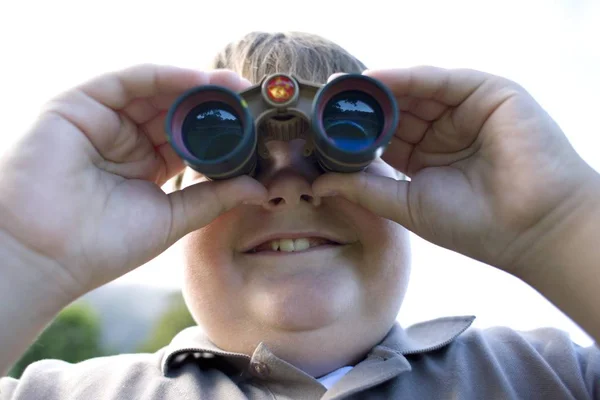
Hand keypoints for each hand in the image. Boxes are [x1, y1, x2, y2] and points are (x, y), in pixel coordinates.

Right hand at [0, 64, 265, 299]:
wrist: (45, 256)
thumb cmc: (103, 246)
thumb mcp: (172, 218)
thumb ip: (213, 198)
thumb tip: (259, 189)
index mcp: (147, 167)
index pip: (191, 138)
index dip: (224, 130)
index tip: (258, 126)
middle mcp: (127, 140)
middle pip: (177, 111)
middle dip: (216, 104)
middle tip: (253, 98)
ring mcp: (104, 121)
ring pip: (157, 92)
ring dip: (197, 86)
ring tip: (234, 86)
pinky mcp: (80, 105)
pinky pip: (130, 81)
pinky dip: (166, 77)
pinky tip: (199, 81)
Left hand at [313, 66, 597, 274]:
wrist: (531, 227)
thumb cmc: (473, 224)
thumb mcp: (407, 204)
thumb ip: (365, 189)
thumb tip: (318, 184)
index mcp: (427, 158)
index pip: (386, 136)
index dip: (355, 131)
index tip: (322, 126)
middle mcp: (445, 132)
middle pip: (397, 110)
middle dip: (363, 107)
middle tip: (326, 102)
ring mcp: (466, 111)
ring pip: (416, 92)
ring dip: (379, 90)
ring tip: (344, 90)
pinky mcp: (489, 93)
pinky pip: (440, 80)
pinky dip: (408, 78)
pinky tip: (375, 80)